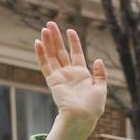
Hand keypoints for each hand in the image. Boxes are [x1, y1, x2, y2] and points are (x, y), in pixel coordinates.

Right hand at [34, 22, 106, 139]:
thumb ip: (100, 74)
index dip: (73, 42)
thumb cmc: (93, 106)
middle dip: (56, 38)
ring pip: (52, 55)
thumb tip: (98, 60)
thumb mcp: (101, 88)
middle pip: (61, 51)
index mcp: (82, 74)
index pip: (76, 54)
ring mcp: (60, 76)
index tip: (70, 30)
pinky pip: (45, 65)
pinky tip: (38, 43)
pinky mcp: (52, 80)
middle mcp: (69, 73)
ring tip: (44, 28)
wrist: (83, 116)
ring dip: (47, 42)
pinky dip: (41, 54)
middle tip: (50, 23)